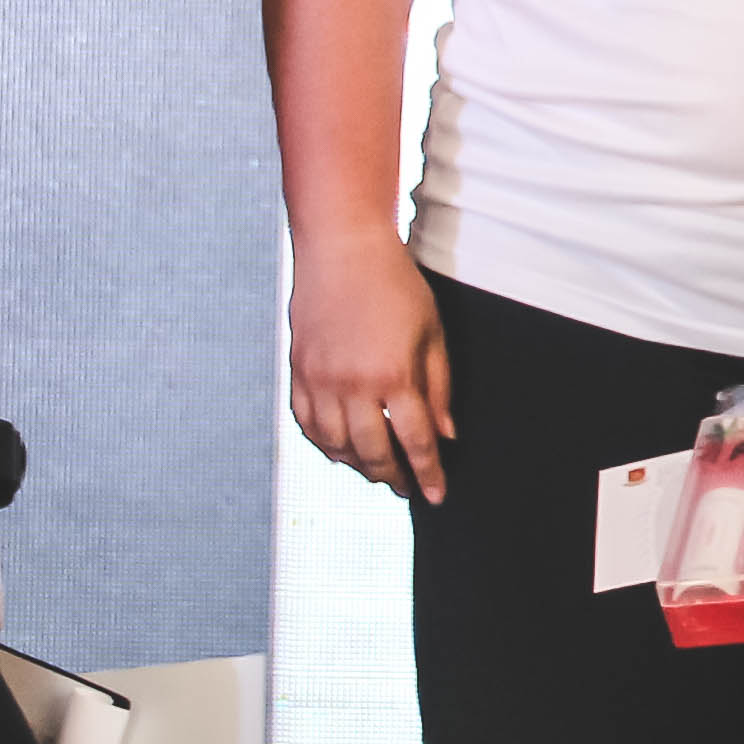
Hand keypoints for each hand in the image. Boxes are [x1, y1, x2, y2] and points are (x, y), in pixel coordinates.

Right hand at [289, 230, 454, 500]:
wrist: (342, 249)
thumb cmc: (394, 285)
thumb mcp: (432, 333)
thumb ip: (439, 388)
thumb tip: (445, 436)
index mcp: (393, 374)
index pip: (414, 441)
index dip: (428, 473)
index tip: (436, 495)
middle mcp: (352, 384)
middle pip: (373, 453)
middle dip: (393, 477)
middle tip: (406, 487)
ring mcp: (320, 381)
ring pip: (336, 447)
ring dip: (359, 466)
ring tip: (377, 469)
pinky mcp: (298, 373)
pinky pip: (308, 426)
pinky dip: (326, 445)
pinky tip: (342, 448)